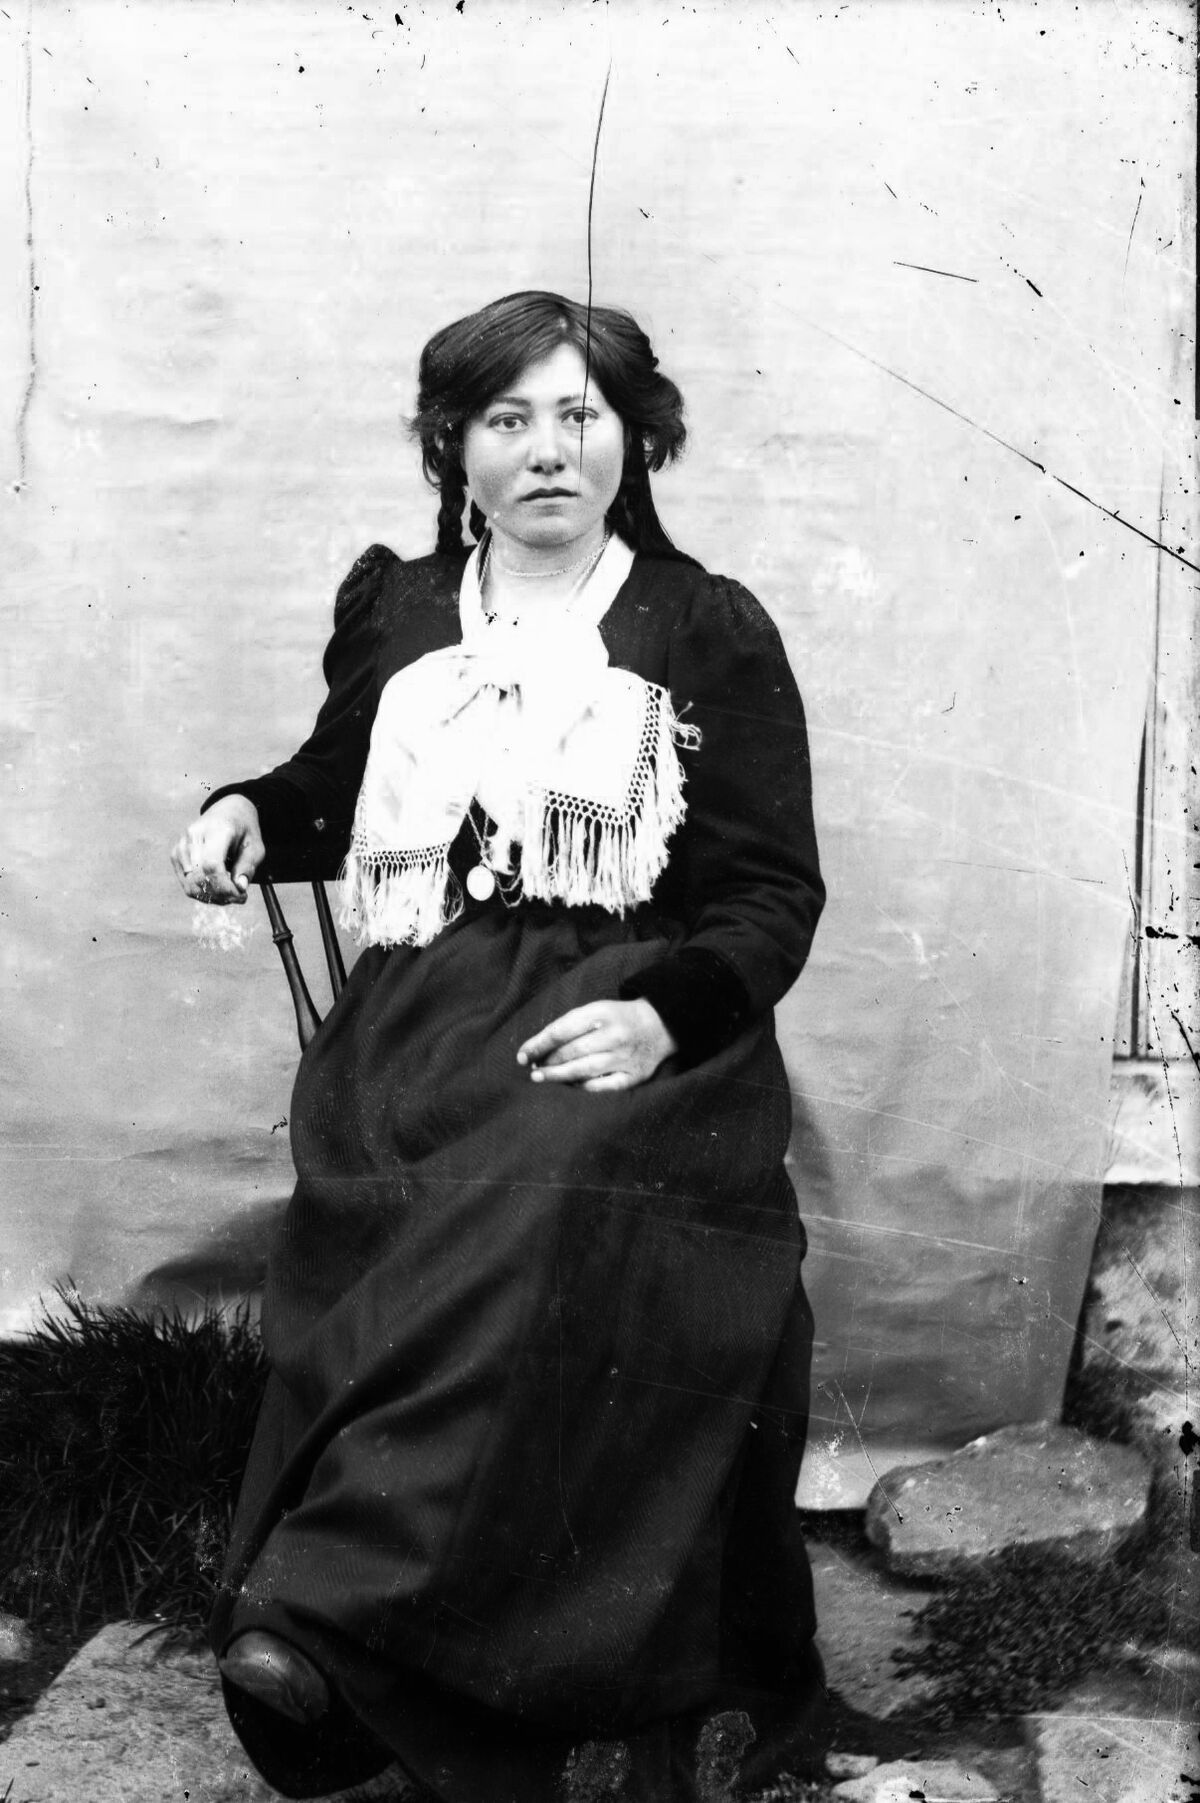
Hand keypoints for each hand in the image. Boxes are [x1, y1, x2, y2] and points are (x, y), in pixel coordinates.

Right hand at [170, 795, 264, 904]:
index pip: (212, 865)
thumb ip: (247, 867)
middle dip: (221, 895)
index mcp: (216, 829)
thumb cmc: (243, 830)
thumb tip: (239, 888)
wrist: (227, 812)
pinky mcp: (175, 855)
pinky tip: (217, 889)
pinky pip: (186, 884)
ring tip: (229, 892)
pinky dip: (202, 892)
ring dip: (212, 897)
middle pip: (200, 877)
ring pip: (190, 884)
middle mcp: (193, 836)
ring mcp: (181, 845)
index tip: (242, 896)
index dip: (225, 887)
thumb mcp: (255, 846)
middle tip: (239, 896)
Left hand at [516, 1000, 677, 1092]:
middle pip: (572, 1052)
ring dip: (558, 1076)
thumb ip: (568, 1026)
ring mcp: (626, 1056)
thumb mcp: (595, 1010)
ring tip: (541, 1079)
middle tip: (532, 1069)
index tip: (522, 1056)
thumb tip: (536, 1050)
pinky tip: (570, 1087)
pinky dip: (584, 1088)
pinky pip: (604, 1086)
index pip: (562, 1031)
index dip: (538, 1045)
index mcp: (602, 1013)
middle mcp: (615, 1034)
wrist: (660, 1025)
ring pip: (585, 1070)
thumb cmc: (617, 1018)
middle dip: (547, 1062)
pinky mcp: (635, 1076)